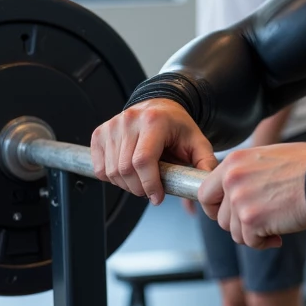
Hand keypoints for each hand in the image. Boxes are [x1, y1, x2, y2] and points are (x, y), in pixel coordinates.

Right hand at [91, 100, 218, 205]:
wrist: (159, 108)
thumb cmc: (177, 127)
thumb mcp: (198, 143)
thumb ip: (205, 166)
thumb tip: (205, 193)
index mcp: (154, 120)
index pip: (143, 160)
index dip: (149, 184)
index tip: (158, 197)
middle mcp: (130, 120)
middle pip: (125, 169)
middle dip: (139, 189)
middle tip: (151, 191)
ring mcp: (112, 125)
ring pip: (111, 171)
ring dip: (126, 185)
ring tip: (141, 180)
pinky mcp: (100, 133)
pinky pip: (100, 167)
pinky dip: (112, 178)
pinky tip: (127, 173)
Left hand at [198, 142, 305, 247]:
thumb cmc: (305, 167)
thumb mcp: (266, 159)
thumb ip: (246, 174)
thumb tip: (236, 192)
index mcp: (233, 162)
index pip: (205, 192)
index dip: (216, 208)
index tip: (228, 214)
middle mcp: (232, 179)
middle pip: (220, 217)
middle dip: (238, 225)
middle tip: (258, 223)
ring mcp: (240, 200)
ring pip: (235, 232)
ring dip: (253, 234)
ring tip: (274, 225)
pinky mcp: (252, 220)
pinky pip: (250, 242)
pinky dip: (265, 242)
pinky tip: (279, 233)